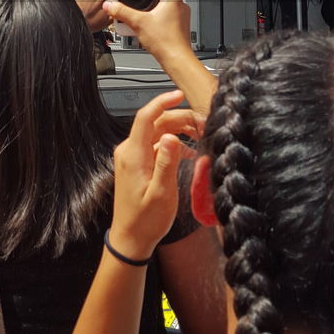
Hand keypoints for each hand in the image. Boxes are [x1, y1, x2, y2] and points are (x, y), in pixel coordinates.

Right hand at [103, 0, 190, 62]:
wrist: (177, 60)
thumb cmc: (166, 42)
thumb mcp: (138, 23)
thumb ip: (122, 12)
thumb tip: (110, 5)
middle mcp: (180, 6)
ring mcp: (181, 17)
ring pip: (169, 3)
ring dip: (157, 3)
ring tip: (143, 7)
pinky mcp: (179, 27)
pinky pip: (169, 15)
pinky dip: (158, 15)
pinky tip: (148, 23)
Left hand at [109, 91, 202, 260]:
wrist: (130, 239)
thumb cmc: (146, 220)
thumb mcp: (162, 194)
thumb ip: (167, 163)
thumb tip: (173, 137)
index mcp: (133, 154)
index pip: (146, 117)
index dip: (162, 102)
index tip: (180, 94)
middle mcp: (130, 151)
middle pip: (155, 123)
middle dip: (179, 118)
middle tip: (203, 124)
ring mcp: (132, 157)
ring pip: (157, 133)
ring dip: (178, 130)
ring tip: (200, 135)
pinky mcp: (137, 165)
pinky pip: (156, 146)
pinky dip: (173, 144)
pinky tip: (188, 153)